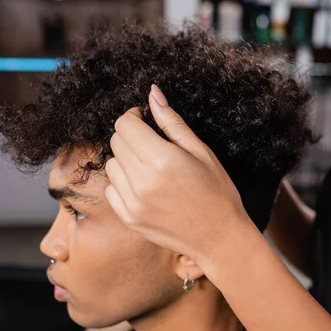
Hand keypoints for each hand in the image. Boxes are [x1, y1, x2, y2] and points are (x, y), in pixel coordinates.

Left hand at [105, 85, 256, 264]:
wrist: (220, 237)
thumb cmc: (217, 191)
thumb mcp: (201, 151)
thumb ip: (172, 122)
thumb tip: (153, 93)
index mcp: (162, 159)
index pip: (125, 125)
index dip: (133, 117)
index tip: (144, 119)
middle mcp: (142, 181)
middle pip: (116, 142)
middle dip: (130, 135)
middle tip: (151, 142)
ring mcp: (132, 202)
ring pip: (111, 165)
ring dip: (125, 159)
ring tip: (150, 166)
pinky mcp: (129, 218)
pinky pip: (111, 189)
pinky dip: (123, 183)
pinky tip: (145, 186)